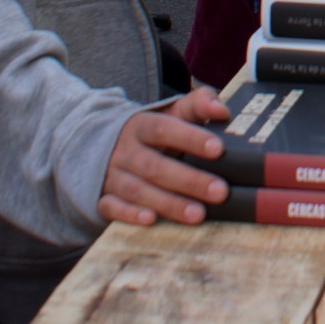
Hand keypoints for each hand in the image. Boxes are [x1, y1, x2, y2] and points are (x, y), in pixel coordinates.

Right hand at [99, 86, 230, 226]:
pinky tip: (151, 220)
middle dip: (189, 180)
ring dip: (168, 203)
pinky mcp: (103, 198)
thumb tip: (221, 110)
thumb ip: (198, 105)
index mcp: (141, 125)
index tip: (218, 149)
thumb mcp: (172, 112)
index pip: (164, 128)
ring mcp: (112, 176)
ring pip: (137, 190)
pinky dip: (130, 214)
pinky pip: (111, 207)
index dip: (190, 138)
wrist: (103, 145)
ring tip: (198, 214)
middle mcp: (125, 151)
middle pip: (155, 166)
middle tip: (220, 191)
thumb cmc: (153, 132)